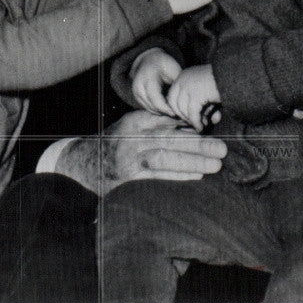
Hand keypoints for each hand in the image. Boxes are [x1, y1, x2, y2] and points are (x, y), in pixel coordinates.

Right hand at [103, 110, 226, 187]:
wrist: (81, 162)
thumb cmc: (115, 143)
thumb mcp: (132, 126)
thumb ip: (157, 124)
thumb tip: (192, 127)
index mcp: (135, 122)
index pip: (167, 122)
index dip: (191, 127)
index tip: (213, 130)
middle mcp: (131, 138)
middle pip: (169, 140)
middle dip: (198, 144)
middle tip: (222, 149)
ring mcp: (128, 160)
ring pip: (163, 159)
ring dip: (191, 162)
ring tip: (214, 165)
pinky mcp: (126, 180)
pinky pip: (155, 178)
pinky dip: (176, 177)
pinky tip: (194, 176)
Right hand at [130, 48, 181, 114]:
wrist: (150, 59)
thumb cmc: (165, 65)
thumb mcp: (173, 71)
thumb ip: (176, 86)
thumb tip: (181, 102)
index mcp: (148, 77)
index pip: (155, 98)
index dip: (165, 108)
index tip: (175, 112)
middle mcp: (139, 84)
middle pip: (151, 105)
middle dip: (164, 112)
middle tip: (176, 114)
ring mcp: (136, 91)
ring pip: (149, 108)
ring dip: (161, 112)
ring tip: (173, 111)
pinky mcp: (137, 95)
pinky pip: (147, 107)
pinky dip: (157, 109)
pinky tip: (166, 108)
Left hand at [167, 64, 220, 130]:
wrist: (236, 74)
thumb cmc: (224, 82)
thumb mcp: (205, 90)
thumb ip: (198, 102)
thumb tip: (194, 119)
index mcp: (184, 75)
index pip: (172, 96)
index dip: (178, 109)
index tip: (187, 118)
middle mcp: (183, 79)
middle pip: (175, 103)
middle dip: (184, 116)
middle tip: (196, 123)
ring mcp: (189, 85)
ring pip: (183, 110)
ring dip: (192, 120)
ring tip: (202, 125)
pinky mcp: (197, 94)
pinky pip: (192, 114)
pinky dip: (196, 123)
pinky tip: (201, 127)